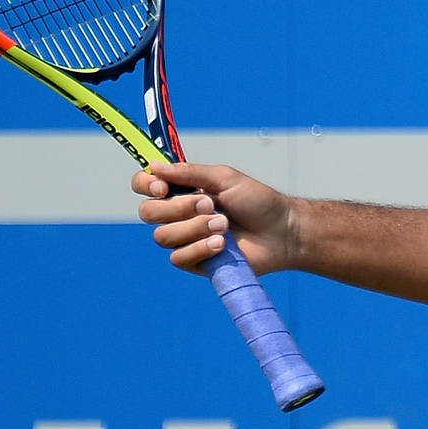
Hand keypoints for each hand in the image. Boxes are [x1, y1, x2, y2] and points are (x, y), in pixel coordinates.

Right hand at [131, 161, 293, 274]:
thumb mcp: (226, 178)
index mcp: (183, 190)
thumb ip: (190, 173)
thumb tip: (154, 166)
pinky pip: (178, 258)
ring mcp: (186, 239)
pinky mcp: (196, 262)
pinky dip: (199, 248)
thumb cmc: (258, 201)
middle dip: (178, 208)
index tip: (163, 187)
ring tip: (224, 226)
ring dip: (194, 228)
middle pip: (148, 212)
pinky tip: (222, 245)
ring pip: (163, 236)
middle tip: (211, 205)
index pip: (144, 186)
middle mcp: (179, 214)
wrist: (282, 231)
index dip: (146, 186)